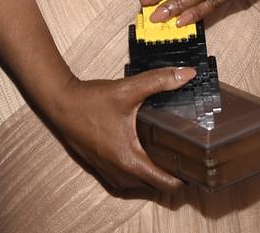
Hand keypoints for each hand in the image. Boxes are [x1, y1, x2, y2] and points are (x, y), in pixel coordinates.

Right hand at [51, 67, 195, 191]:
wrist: (61, 103)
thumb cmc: (92, 100)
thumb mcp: (128, 89)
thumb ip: (159, 81)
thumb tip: (188, 74)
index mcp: (129, 160)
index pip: (166, 184)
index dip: (185, 177)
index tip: (197, 164)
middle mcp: (120, 174)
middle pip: (156, 185)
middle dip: (172, 173)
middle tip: (187, 153)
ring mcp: (110, 174)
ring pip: (142, 183)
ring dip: (154, 172)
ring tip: (169, 151)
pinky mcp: (102, 170)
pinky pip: (128, 179)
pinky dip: (139, 171)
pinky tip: (144, 150)